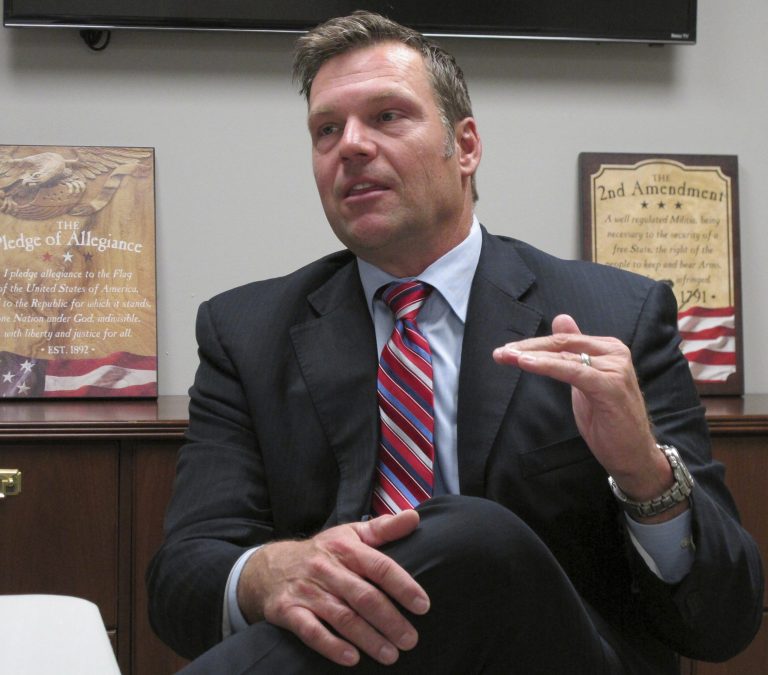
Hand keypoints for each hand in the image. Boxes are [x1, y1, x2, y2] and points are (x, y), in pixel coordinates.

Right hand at [237, 509, 429, 666]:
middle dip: (390, 620)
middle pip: (363, 596)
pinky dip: (332, 645)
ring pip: (342, 616)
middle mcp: (326, 568)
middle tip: (410, 640)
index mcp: (346, 548)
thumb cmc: (323, 552)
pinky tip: (352, 658)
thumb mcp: (351, 534)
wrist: (270, 567)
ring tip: (391, 655)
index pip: (379, 566)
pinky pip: (311, 631)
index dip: (403, 586)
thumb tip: (414, 518)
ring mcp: (307, 591)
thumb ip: (384, 528)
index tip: (423, 606)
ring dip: (368, 638)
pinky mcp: (289, 611)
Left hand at [493, 314, 678, 510]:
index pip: (564, 340)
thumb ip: (574, 352)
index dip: (534, 344)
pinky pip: (573, 371)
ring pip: (564, 356)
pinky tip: (527, 363)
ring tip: (507, 357)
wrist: (633, 454)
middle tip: (500, 353)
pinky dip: (548, 366)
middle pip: (562, 344)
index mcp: (608, 348)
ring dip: (532, 356)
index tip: (507, 350)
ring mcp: (615, 368)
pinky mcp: (610, 386)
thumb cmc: (608, 419)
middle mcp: (614, 353)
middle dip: (528, 348)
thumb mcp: (585, 381)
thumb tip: (560, 319)